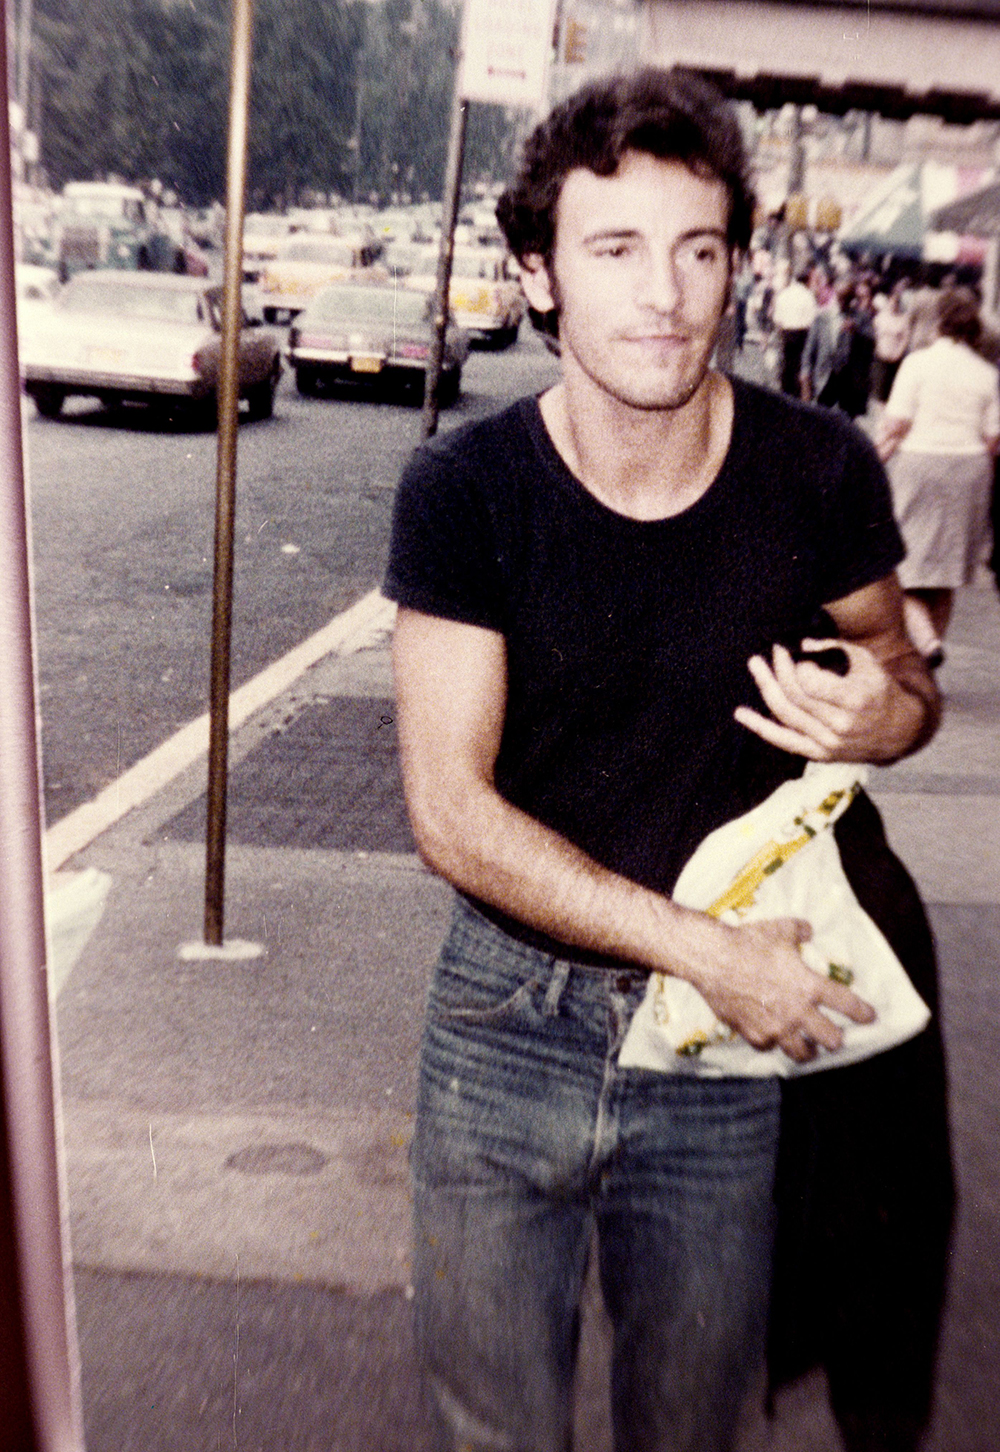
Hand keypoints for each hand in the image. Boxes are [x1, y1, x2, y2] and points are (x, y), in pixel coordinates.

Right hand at [697, 916, 875, 1063]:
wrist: (713, 959)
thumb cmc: (749, 942)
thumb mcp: (780, 929)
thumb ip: (800, 931)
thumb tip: (808, 930)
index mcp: (808, 986)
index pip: (846, 1004)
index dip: (862, 1013)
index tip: (870, 1017)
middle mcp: (797, 1011)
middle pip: (830, 1039)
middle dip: (836, 1040)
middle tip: (835, 1038)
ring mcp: (775, 1027)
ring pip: (801, 1052)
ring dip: (809, 1051)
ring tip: (809, 1049)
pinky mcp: (753, 1034)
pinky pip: (769, 1047)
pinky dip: (773, 1044)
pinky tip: (772, 1039)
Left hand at [733, 638, 911, 761]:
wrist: (898, 731)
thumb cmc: (879, 688)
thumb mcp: (866, 661)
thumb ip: (833, 649)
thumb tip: (800, 645)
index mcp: (855, 700)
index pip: (809, 683)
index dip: (797, 665)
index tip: (795, 653)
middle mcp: (840, 725)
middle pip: (794, 696)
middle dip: (779, 669)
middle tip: (773, 652)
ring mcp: (828, 744)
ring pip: (785, 715)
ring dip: (766, 687)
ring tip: (755, 665)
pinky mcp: (819, 754)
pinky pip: (783, 740)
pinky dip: (760, 727)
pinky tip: (741, 713)